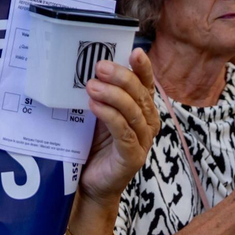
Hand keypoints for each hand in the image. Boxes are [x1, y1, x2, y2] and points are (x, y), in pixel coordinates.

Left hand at [77, 49, 158, 206]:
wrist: (91, 183)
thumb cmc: (95, 144)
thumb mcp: (99, 113)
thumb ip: (101, 94)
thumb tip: (86, 66)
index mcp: (142, 109)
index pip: (146, 84)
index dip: (143, 68)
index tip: (134, 51)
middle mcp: (148, 123)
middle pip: (139, 95)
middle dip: (120, 77)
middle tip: (99, 66)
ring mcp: (142, 141)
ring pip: (133, 112)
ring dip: (112, 95)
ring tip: (92, 86)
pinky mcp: (132, 157)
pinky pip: (123, 133)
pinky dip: (110, 116)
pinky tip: (95, 106)